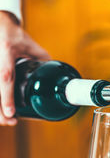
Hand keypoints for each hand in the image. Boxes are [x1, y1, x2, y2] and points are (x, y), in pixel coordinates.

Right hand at [0, 11, 49, 125]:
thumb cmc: (15, 35)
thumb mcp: (31, 45)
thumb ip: (43, 60)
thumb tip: (56, 77)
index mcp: (7, 52)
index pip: (6, 77)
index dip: (7, 97)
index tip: (12, 113)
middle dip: (0, 111)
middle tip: (12, 122)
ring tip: (7, 120)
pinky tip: (1, 110)